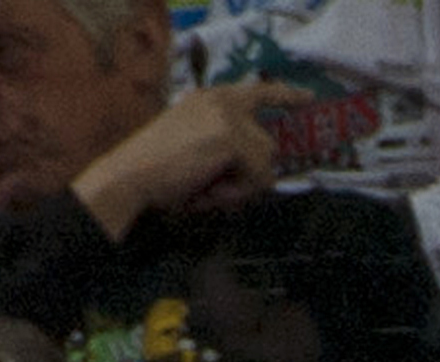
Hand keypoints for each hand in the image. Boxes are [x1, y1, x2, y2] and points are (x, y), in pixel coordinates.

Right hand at [71, 82, 280, 234]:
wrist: (131, 175)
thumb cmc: (156, 171)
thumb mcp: (194, 145)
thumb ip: (223, 144)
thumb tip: (263, 170)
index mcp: (212, 98)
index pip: (259, 91)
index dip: (285, 95)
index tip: (307, 99)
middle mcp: (223, 100)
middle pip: (267, 144)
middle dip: (249, 175)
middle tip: (214, 191)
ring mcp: (229, 116)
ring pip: (265, 162)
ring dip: (241, 186)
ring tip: (207, 190)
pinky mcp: (233, 137)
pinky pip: (258, 176)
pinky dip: (238, 192)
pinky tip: (209, 191)